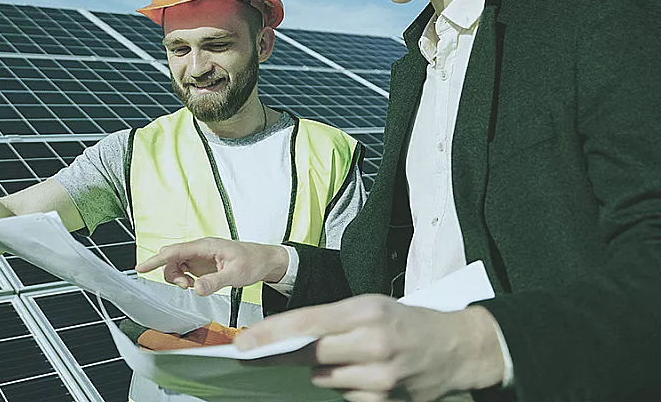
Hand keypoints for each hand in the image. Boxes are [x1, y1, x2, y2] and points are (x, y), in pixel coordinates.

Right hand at [135, 237, 289, 295]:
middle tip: (185, 286)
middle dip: (170, 273)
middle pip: (171, 258)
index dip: (155, 260)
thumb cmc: (253, 261)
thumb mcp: (236, 274)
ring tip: (192, 287)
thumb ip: (215, 282)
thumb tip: (196, 289)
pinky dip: (183, 279)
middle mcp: (200, 249)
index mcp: (206, 246)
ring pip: (176, 265)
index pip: (174, 251)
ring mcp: (201, 256)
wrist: (265, 260)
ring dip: (177, 278)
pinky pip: (184, 270)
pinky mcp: (203, 264)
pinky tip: (195, 285)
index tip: (141, 268)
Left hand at [235, 295, 504, 401]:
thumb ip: (330, 321)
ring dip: (325, 371)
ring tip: (351, 358)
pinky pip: (345, 397)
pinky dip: (347, 388)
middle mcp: (374, 341)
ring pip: (324, 379)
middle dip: (284, 355)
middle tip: (262, 353)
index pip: (307, 322)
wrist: (457, 347)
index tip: (243, 344)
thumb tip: (284, 338)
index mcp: (366, 310)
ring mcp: (382, 375)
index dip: (271, 334)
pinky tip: (366, 375)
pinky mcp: (387, 400)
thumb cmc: (405, 322)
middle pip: (311, 355)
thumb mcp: (371, 307)